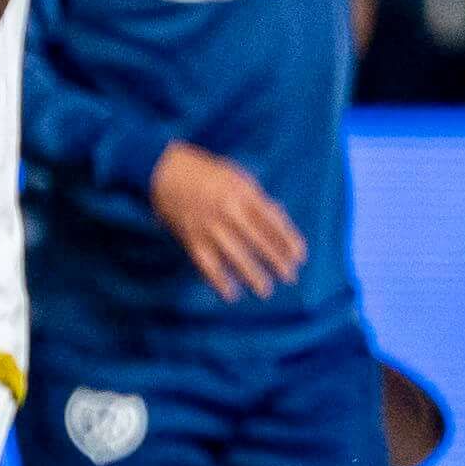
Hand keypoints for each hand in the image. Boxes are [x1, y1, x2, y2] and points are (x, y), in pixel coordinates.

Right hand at [146, 142, 306, 301]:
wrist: (165, 171)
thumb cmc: (206, 172)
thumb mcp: (236, 176)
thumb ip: (256, 198)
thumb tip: (280, 219)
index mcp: (242, 192)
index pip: (272, 221)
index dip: (288, 240)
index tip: (300, 257)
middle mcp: (228, 210)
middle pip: (258, 240)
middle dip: (276, 261)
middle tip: (290, 277)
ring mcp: (209, 226)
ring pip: (235, 256)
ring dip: (252, 275)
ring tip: (265, 290)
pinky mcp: (191, 238)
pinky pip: (207, 264)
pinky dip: (218, 281)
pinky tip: (230, 293)